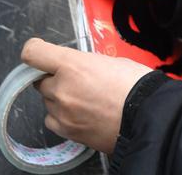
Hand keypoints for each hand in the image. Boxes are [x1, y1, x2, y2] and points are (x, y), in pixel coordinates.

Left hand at [21, 38, 151, 153]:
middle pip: (41, 80)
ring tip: (86, 101)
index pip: (33, 53)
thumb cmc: (136, 85)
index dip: (36, 50)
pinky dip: (62, 117)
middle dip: (55, 79)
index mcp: (72, 65)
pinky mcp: (67, 131)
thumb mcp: (111, 61)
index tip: (41, 53)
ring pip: (48, 101)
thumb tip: (75, 69)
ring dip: (60, 99)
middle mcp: (61, 88)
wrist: (149, 116)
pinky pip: (53, 120)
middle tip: (77, 82)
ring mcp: (62, 112)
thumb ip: (84, 64)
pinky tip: (82, 115)